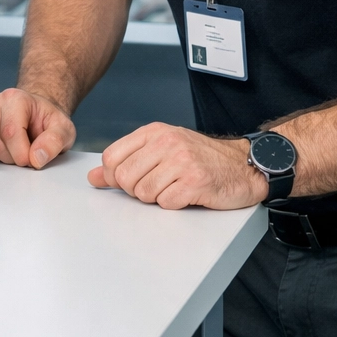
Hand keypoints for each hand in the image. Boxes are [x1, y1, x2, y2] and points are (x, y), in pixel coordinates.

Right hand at [0, 87, 76, 168]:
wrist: (38, 115)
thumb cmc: (48, 119)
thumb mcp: (64, 128)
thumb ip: (55, 141)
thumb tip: (37, 157)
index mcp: (15, 99)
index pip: (11, 132)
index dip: (24, 153)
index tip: (36, 158)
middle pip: (0, 144)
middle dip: (18, 155)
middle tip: (32, 147)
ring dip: (10, 157)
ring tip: (23, 145)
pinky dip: (4, 156)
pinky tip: (13, 147)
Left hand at [89, 122, 267, 208]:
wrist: (243, 165)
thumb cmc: (200, 158)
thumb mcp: (161, 149)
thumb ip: (127, 160)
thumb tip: (93, 176)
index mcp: (154, 132)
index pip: (112, 157)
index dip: (112, 177)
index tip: (125, 182)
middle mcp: (167, 142)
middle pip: (124, 178)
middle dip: (135, 190)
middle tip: (156, 186)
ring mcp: (182, 162)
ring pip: (143, 193)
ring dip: (156, 198)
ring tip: (173, 188)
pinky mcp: (195, 182)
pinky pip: (166, 203)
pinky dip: (173, 204)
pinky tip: (186, 194)